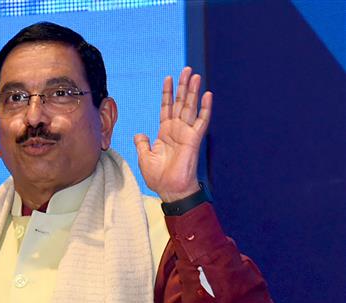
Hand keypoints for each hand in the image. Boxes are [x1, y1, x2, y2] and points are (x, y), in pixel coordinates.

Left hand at [134, 67, 211, 201]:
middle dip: (182, 86)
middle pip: (180, 103)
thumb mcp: (145, 158)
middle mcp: (177, 130)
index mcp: (165, 133)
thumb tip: (138, 134)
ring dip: (193, 91)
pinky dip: (205, 108)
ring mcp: (186, 133)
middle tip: (186, 69)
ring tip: (195, 75)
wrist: (170, 190)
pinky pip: (201, 120)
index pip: (166, 108)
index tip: (168, 78)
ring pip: (190, 107)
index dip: (167, 93)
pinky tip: (207, 95)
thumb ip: (142, 144)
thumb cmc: (158, 177)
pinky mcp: (194, 139)